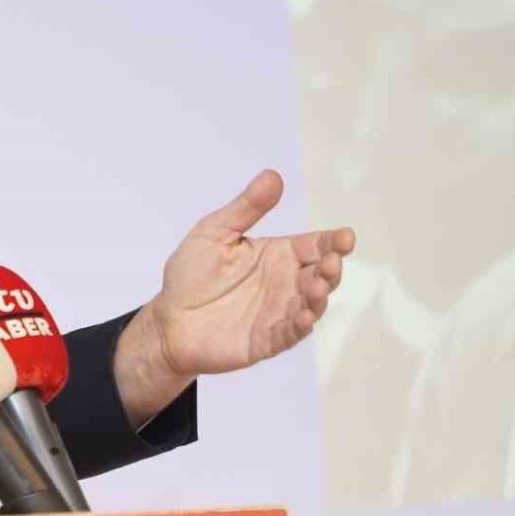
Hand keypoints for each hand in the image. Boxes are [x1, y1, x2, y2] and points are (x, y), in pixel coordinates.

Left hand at [114, 170, 355, 424]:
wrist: (168, 320)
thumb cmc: (191, 275)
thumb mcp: (214, 232)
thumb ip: (245, 208)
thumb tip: (273, 176)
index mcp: (277, 255)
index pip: (314, 245)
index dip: (333, 241)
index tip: (346, 236)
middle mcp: (284, 283)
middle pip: (320, 274)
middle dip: (331, 268)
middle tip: (332, 261)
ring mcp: (278, 312)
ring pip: (311, 304)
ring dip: (318, 296)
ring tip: (317, 286)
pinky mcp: (267, 339)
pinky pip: (290, 333)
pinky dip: (300, 325)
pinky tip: (303, 316)